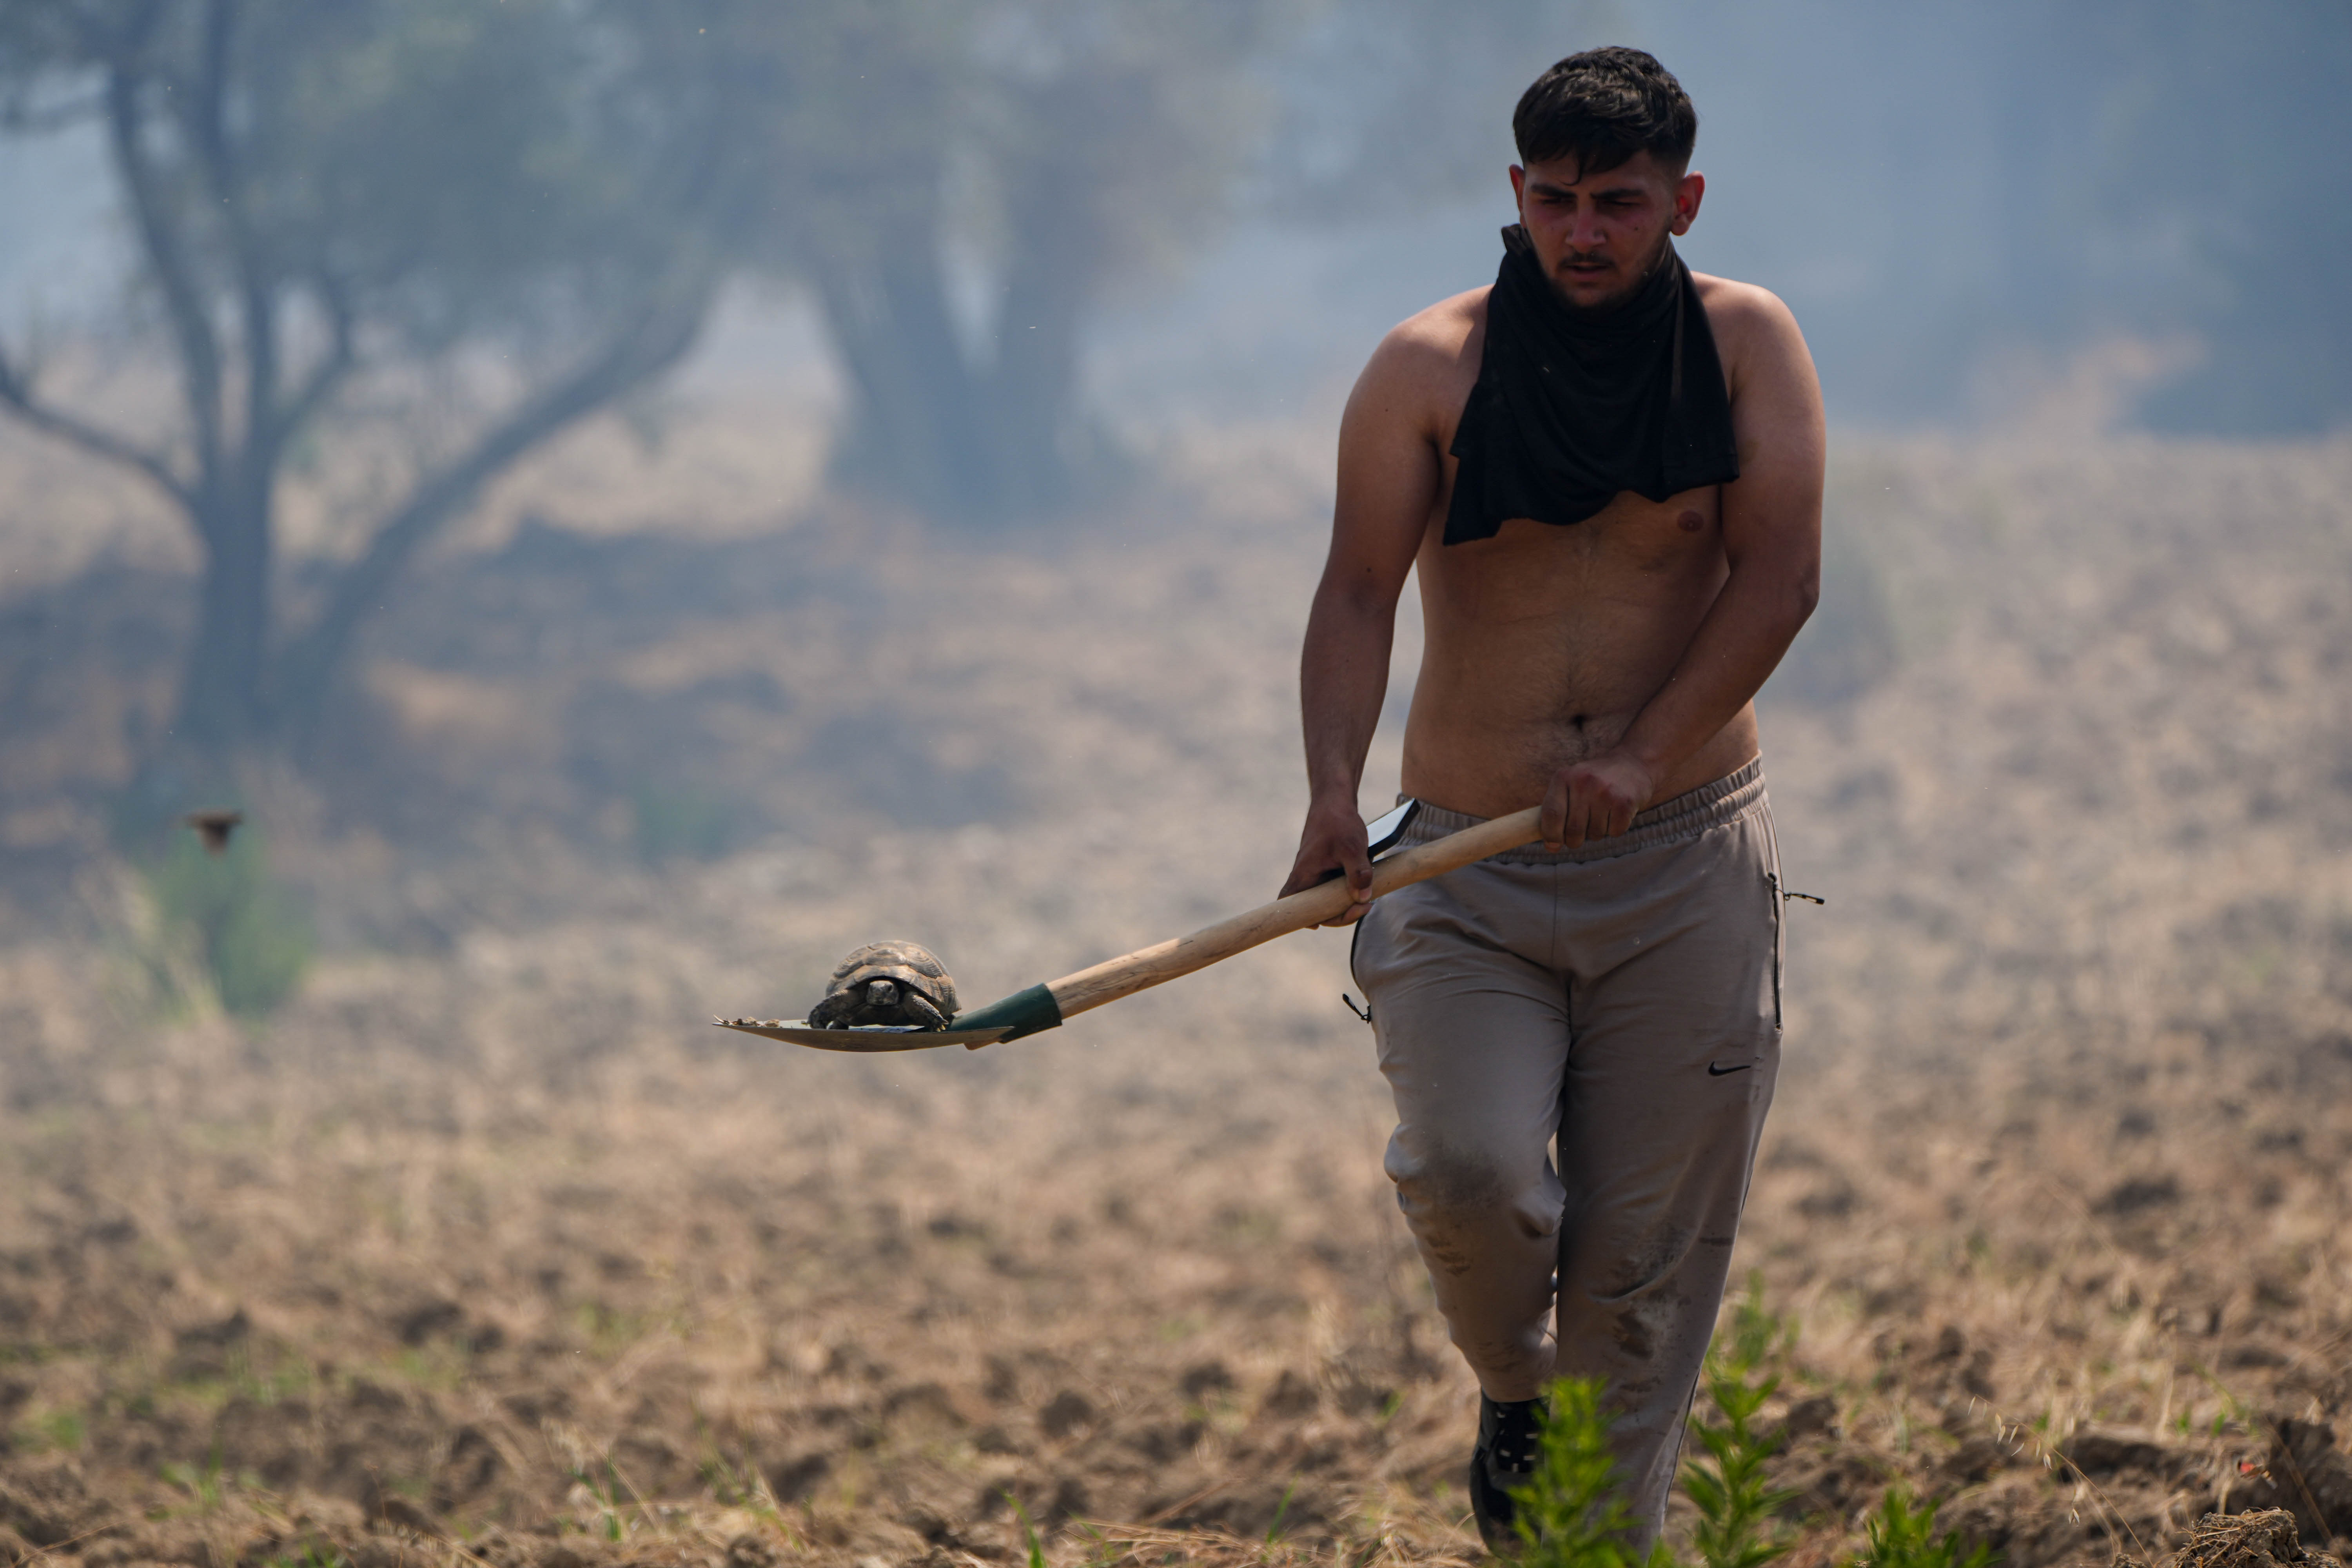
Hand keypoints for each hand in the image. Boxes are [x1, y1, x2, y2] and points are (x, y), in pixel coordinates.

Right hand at [1279, 796, 1375, 925]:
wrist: (1334, 801)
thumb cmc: (1338, 822)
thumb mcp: (1352, 847)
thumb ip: (1358, 873)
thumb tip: (1363, 898)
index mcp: (1305, 873)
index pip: (1291, 904)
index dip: (1304, 918)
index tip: (1323, 924)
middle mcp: (1307, 875)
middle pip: (1315, 907)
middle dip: (1339, 913)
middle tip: (1364, 906)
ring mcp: (1316, 872)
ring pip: (1326, 898)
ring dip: (1345, 902)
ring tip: (1368, 899)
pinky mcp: (1326, 867)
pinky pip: (1333, 886)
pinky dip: (1347, 890)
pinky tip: (1364, 885)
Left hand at [1541, 751, 1655, 849]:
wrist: (1633, 765)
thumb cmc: (1595, 782)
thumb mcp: (1570, 784)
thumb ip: (1557, 810)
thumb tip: (1551, 846)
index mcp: (1564, 777)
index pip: (1551, 814)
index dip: (1550, 835)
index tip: (1553, 845)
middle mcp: (1583, 782)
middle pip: (1573, 830)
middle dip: (1574, 841)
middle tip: (1578, 837)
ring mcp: (1605, 792)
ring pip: (1594, 834)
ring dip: (1596, 833)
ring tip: (1601, 815)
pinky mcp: (1625, 802)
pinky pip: (1614, 832)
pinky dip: (1615, 829)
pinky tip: (1615, 813)